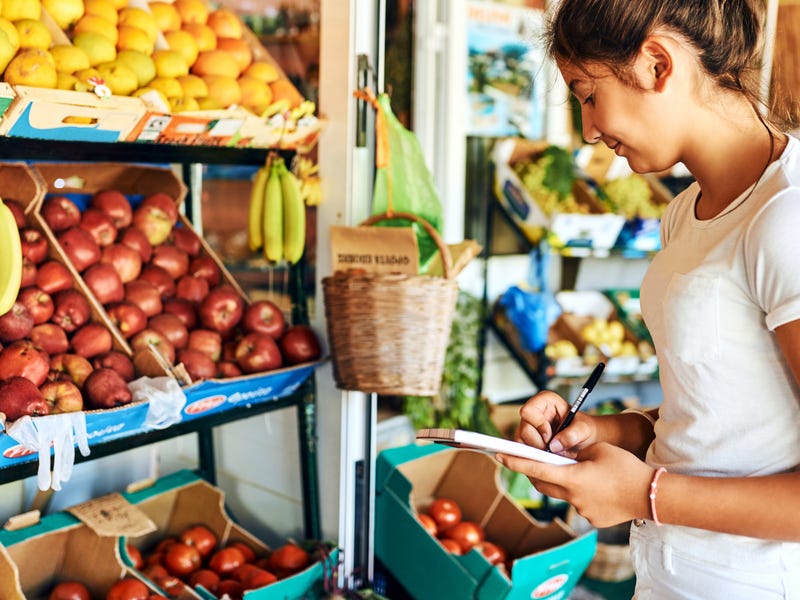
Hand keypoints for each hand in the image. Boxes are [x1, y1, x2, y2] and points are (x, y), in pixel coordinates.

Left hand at [497, 442, 653, 527]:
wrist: (652, 495)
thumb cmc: (626, 467)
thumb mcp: (597, 450)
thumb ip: (575, 453)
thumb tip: (562, 457)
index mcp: (572, 478)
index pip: (535, 469)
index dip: (515, 461)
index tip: (498, 455)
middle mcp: (573, 497)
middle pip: (544, 484)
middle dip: (536, 472)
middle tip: (534, 460)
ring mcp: (582, 511)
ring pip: (563, 494)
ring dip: (563, 482)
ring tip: (582, 471)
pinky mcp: (594, 519)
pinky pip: (580, 503)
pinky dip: (582, 493)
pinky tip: (599, 487)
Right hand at [516, 390, 597, 456]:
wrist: (586, 441)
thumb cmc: (584, 429)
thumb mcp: (584, 429)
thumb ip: (572, 434)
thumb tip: (554, 445)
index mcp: (545, 401)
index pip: (528, 411)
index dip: (538, 424)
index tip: (550, 436)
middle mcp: (533, 413)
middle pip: (524, 429)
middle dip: (539, 442)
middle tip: (553, 448)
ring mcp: (528, 427)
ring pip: (521, 441)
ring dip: (537, 450)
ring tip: (554, 451)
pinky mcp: (526, 440)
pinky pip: (523, 450)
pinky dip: (535, 456)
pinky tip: (548, 455)